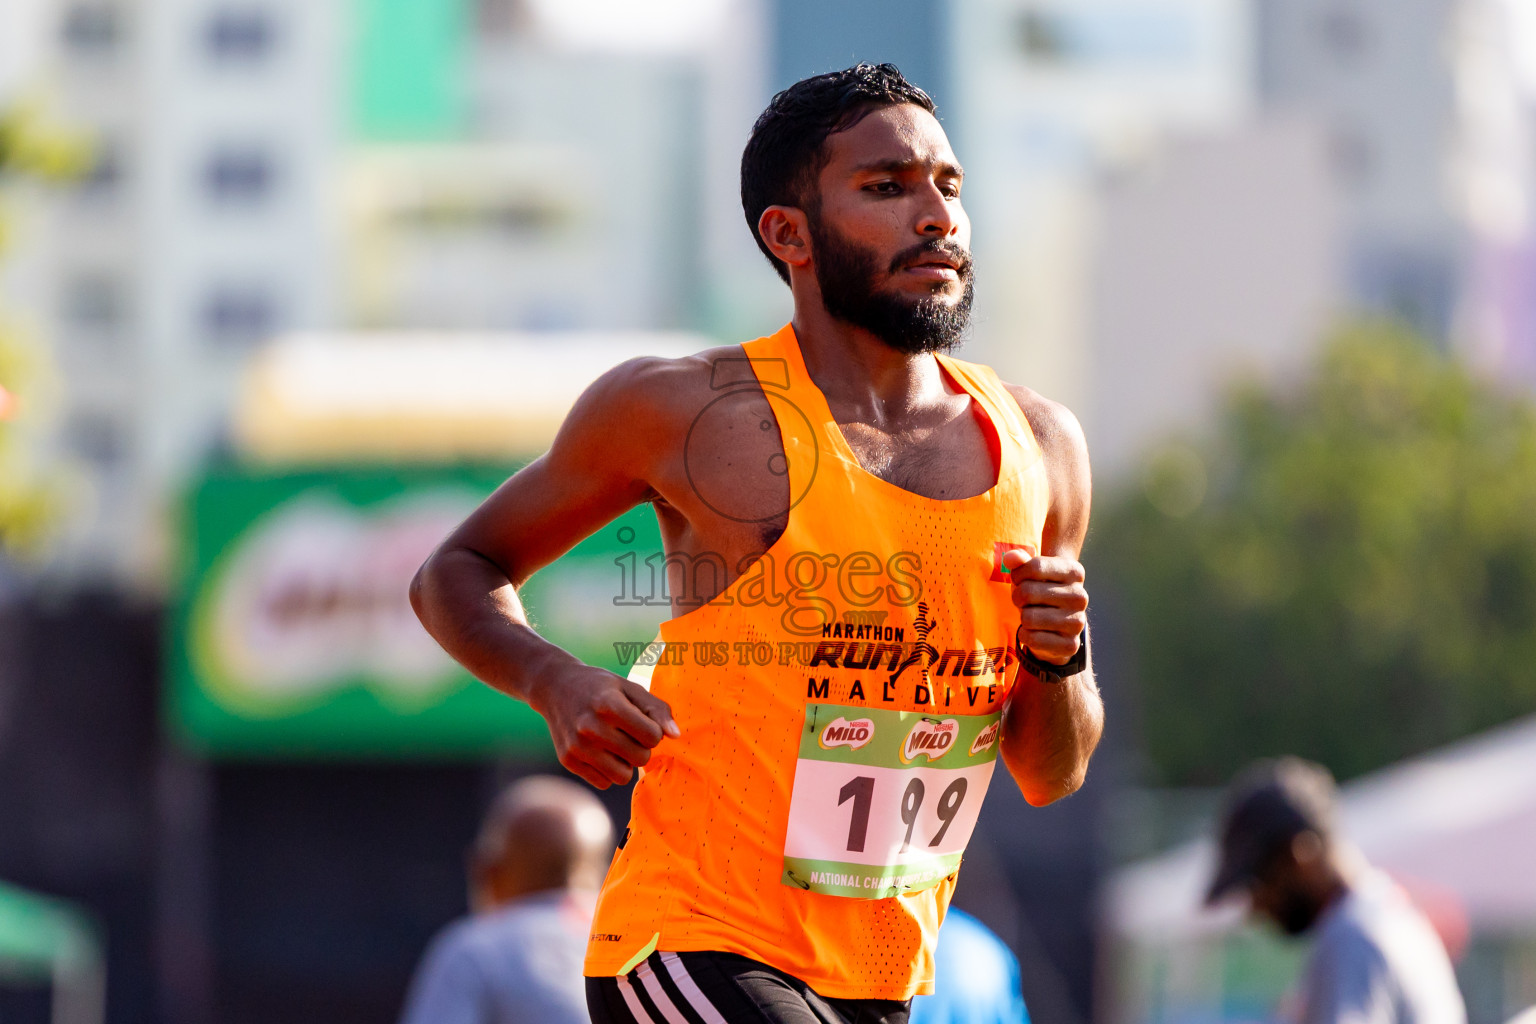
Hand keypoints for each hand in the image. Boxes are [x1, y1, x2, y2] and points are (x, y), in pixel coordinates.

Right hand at [530, 664, 679, 788]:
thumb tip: (676, 736)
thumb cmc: (602, 688)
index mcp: (609, 705)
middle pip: (640, 758)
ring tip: (616, 744)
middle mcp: (591, 727)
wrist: (555, 686)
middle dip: (641, 747)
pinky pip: (604, 782)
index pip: (653, 737)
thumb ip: (657, 709)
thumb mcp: (630, 688)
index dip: (653, 731)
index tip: (641, 721)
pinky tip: (600, 751)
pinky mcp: (568, 760)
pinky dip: (607, 771)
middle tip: (628, 733)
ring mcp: (577, 746)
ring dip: (625, 763)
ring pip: (622, 777)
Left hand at [1002, 549, 1087, 665]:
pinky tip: (1035, 632)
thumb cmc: (1039, 592)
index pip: (1035, 566)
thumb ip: (1020, 561)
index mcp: (1074, 572)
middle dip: (1018, 597)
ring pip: (1028, 617)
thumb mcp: (1030, 573)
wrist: (1056, 627)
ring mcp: (1078, 622)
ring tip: (1032, 616)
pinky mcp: (1070, 644)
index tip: (1021, 580)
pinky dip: (1025, 635)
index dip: (1018, 574)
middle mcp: (1080, 596)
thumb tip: (1010, 558)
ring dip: (1022, 617)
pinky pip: (1032, 638)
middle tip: (1026, 602)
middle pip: (1028, 592)